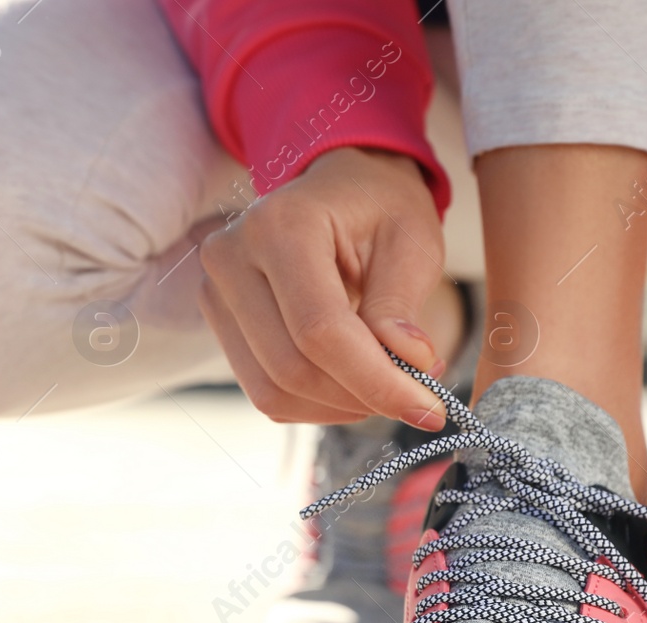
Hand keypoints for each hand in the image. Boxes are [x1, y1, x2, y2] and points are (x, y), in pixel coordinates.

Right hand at [198, 147, 447, 428]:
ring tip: (385, 387)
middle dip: (361, 398)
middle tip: (416, 398)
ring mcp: (216, 292)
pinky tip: (351, 383)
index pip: (320, 329)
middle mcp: (232, 257)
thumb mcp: (412, 244)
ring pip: (273, 390)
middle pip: (291, 367)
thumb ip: (401, 306)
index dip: (376, 380)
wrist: (342, 190)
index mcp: (282, 225)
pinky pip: (265, 391)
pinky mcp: (221, 322)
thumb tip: (410, 367)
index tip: (430, 409)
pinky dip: (315, 404)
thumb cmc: (381, 209)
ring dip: (338, 407)